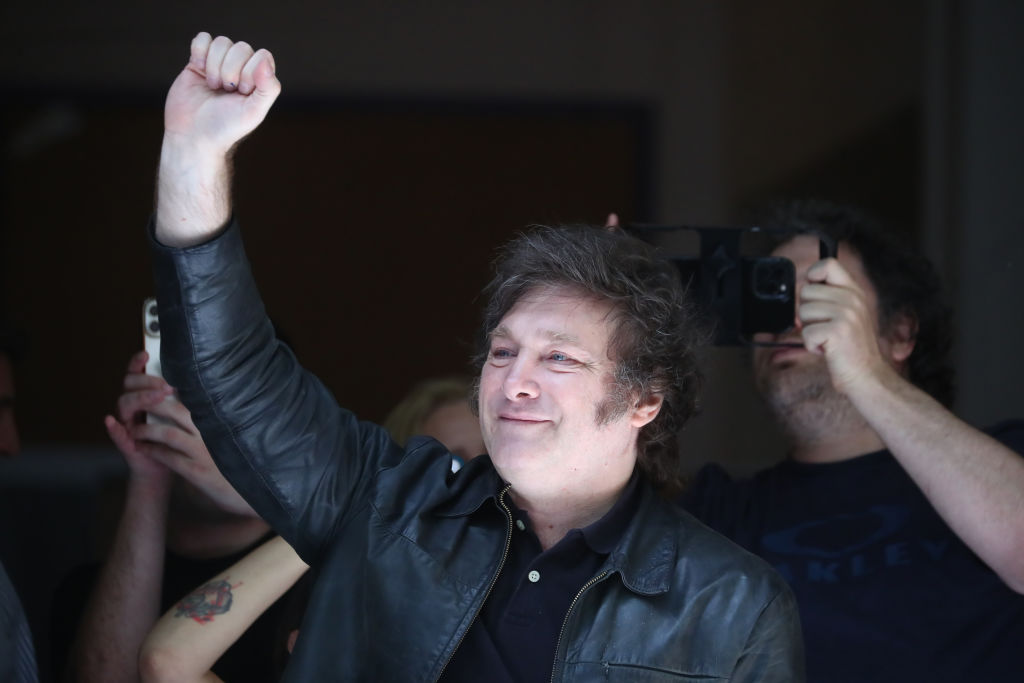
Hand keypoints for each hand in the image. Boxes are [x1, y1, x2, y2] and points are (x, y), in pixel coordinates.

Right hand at [106, 351, 173, 485]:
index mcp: (142, 397)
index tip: (146, 354)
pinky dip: (113, 427)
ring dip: (140, 398)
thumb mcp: (179, 413)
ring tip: (157, 397)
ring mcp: (126, 423)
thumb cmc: (172, 437)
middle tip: (166, 386)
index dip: (136, 362)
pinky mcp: (125, 442)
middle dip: (147, 381)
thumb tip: (193, 374)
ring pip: (123, 404)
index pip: (136, 374)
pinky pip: (115, 433)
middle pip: (128, 384)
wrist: (165, 466)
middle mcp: (131, 407)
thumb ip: (178, 395)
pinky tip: (112, 421)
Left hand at [107, 351, 257, 517]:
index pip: (191, 398)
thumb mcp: (233, 436)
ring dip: (146, 430)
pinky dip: (152, 451)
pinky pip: (168, 458)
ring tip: (135, 429)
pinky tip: (143, 449)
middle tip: (138, 404)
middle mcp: (212, 432)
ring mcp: (205, 452)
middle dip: (152, 405)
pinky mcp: (199, 472)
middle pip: (176, 410)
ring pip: (168, 433)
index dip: (171, 391)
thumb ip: (216, 421)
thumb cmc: (245, 461)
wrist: (260, 491)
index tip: (157, 389)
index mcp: (220, 420)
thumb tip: (199, 407)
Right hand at [164, 32, 280, 156]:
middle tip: (225, 91)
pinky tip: (199, 70)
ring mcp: (219, 64)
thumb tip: (265, 59)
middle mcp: (241, 69)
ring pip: (222, 42)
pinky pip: (202, 39)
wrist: (193, 136)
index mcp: (258, 80)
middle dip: (231, 71)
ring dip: (215, 65)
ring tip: (213, 86)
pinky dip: (200, 52)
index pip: (261, 56)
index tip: (242, 92)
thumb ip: (268, 88)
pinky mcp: (197, 62)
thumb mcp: (254, 112)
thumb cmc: (226, 127)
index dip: (250, 72)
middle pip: (241, 48)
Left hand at [798, 258, 901, 394]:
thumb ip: (830, 297)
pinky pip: (806, 333)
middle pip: (806, 291)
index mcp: (854, 291)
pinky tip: (827, 349)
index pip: (828, 264)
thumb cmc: (850, 347)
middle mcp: (853, 299)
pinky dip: (811, 346)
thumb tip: (803, 285)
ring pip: (803, 312)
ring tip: (828, 338)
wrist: (866, 375)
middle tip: (825, 327)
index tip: (814, 293)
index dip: (813, 275)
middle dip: (807, 313)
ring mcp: (847, 314)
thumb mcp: (846, 314)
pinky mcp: (838, 331)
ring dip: (810, 330)